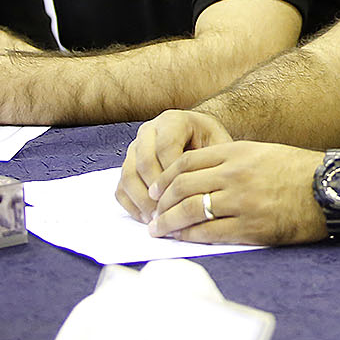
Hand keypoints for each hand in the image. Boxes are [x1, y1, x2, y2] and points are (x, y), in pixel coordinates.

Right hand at [116, 110, 232, 220]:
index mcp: (172, 121)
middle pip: (144, 162)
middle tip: (169, 212)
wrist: (199, 136)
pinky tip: (148, 218)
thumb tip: (204, 191)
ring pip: (128, 175)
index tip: (184, 195)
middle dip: (156, 191)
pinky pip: (121, 187)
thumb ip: (212, 162)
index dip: (173, 173)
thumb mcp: (219, 144)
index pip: (166, 146)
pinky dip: (131, 205)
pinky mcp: (128, 165)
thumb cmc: (210, 142)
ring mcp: (135, 148)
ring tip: (158, 218)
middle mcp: (149, 131)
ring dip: (142, 200)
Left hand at [144, 142, 324, 244]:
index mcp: (238, 152)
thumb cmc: (301, 172)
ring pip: (189, 211)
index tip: (155, 190)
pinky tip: (182, 240)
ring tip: (159, 230)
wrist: (333, 190)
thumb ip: (233, 161)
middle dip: (160, 203)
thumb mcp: (265, 153)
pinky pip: (209, 233)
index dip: (164, 178)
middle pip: (181, 187)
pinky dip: (189, 237)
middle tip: (152, 214)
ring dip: (168, 223)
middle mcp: (235, 174)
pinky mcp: (252, 228)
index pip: (186, 163)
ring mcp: (242, 202)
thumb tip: (201, 178)